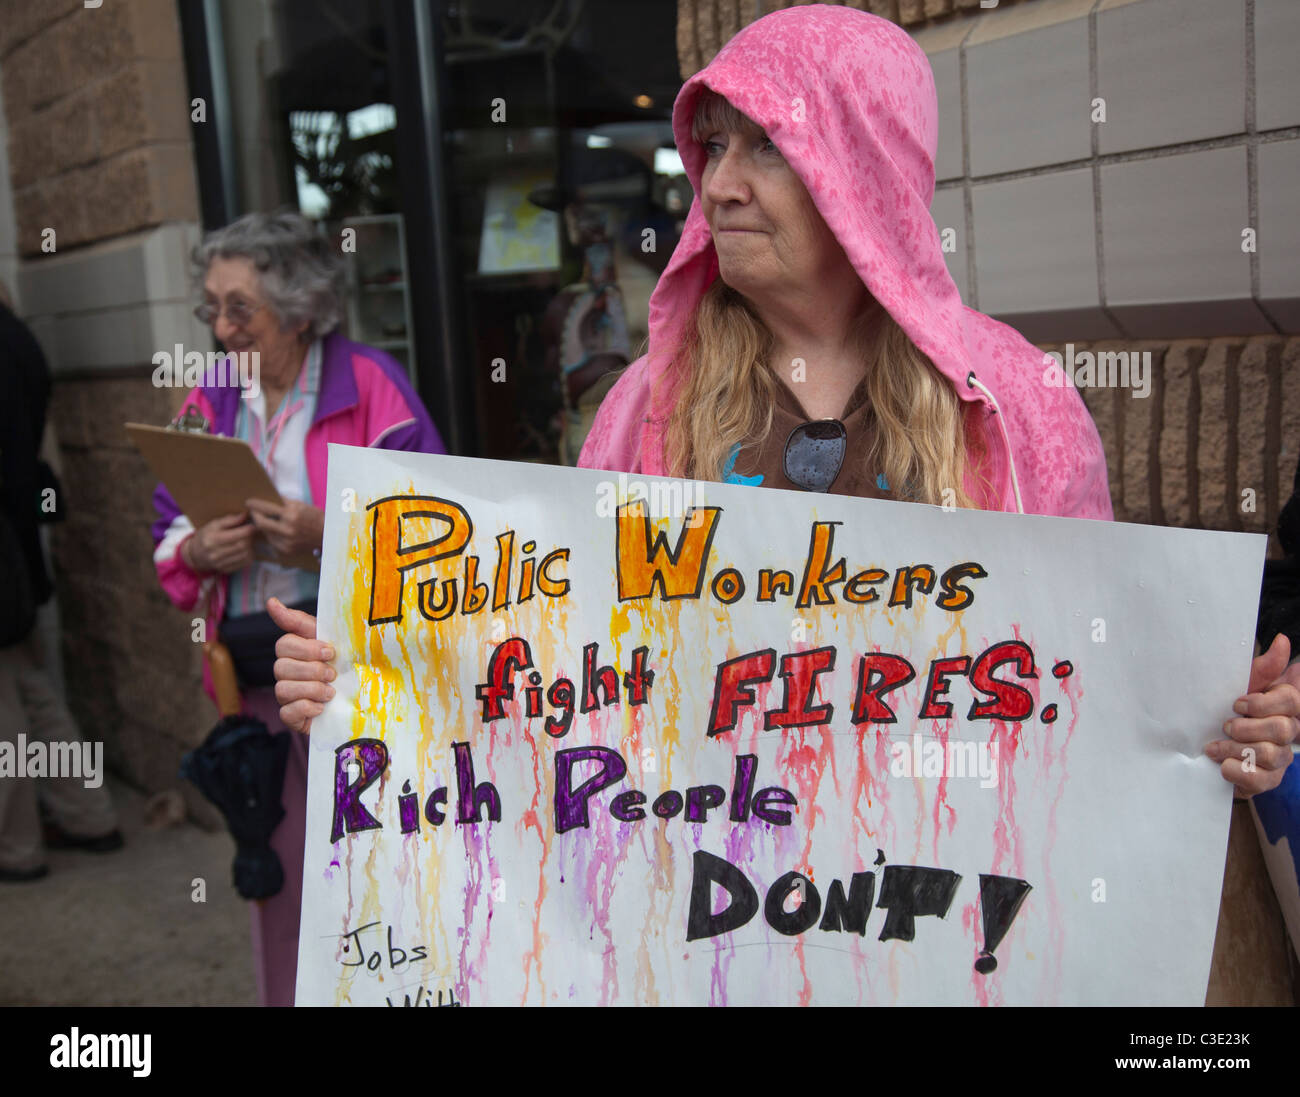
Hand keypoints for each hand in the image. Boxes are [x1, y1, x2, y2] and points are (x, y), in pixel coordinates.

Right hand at [185, 512, 254, 573]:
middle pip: (242, 545)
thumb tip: (245, 515)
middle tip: (250, 533)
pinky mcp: (226, 570)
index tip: (253, 526)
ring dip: (250, 547)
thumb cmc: (206, 535)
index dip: (248, 530)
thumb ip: (230, 520)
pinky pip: (244, 563)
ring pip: (245, 555)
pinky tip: (245, 550)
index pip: (236, 535)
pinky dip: (248, 555)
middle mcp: (216, 553)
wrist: (195, 554)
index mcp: (212, 539)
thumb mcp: (214, 524)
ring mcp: (221, 564)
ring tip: (247, 540)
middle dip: (249, 538)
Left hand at [246, 497, 324, 561]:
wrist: (327, 536)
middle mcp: (288, 528)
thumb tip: (266, 498)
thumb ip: (284, 503)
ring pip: (265, 532)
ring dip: (262, 525)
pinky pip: (272, 540)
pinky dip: (271, 534)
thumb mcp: (301, 505)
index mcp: (292, 514)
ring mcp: (286, 541)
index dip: (255, 504)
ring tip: (263, 519)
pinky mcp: (286, 550)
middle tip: (252, 511)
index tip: (249, 501)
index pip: (266, 507)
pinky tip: (275, 530)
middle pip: (261, 522)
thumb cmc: (315, 517)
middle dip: (254, 515)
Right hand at [269, 597, 334, 733]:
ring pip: (282, 689)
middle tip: (333, 674)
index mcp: (296, 651)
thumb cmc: (346, 666)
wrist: (362, 701)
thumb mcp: (333, 640)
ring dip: (311, 689)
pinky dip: (307, 708)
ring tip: (331, 692)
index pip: (284, 644)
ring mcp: (287, 695)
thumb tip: (271, 602)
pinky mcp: (291, 717)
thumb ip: (302, 622)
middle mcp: (287, 672)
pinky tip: (322, 707)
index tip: (329, 651)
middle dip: (311, 670)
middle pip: (281, 666)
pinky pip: (287, 712)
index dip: (306, 648)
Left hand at [1205, 633, 1298, 796]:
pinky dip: (1238, 772)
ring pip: (1270, 755)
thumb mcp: (1241, 687)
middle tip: (1225, 726)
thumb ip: (1262, 668)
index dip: (1262, 703)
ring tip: (1214, 746)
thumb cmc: (1230, 711)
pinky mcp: (1267, 780)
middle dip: (1248, 728)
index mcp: (1284, 707)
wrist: (1212, 746)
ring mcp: (1280, 759)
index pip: (1291, 701)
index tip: (1236, 703)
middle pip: (1282, 730)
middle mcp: (1288, 733)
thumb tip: (1282, 640)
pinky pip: (1260, 780)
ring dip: (1236, 749)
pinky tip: (1222, 764)